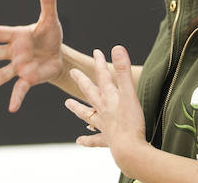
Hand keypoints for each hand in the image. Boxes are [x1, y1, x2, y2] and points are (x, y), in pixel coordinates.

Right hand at [0, 0, 64, 111]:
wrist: (57, 56)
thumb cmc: (49, 36)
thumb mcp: (50, 19)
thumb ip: (47, 1)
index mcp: (16, 35)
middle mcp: (13, 52)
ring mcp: (19, 66)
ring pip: (2, 74)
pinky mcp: (28, 78)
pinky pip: (20, 88)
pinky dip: (16, 98)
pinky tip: (12, 108)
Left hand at [64, 46, 148, 173]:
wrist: (128, 150)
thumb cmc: (130, 122)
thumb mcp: (129, 94)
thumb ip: (123, 71)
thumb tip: (117, 47)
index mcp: (109, 98)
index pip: (103, 76)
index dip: (99, 63)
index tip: (96, 51)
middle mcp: (103, 110)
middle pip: (90, 92)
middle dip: (82, 81)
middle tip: (72, 72)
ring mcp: (104, 126)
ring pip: (88, 114)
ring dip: (78, 109)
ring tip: (67, 104)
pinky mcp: (108, 140)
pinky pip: (95, 140)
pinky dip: (87, 140)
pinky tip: (79, 141)